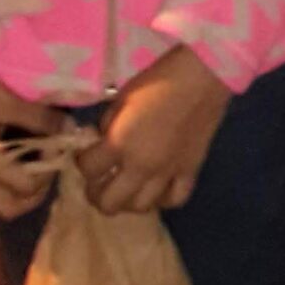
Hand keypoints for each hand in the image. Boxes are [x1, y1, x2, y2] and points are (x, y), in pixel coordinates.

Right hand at [0, 66, 65, 220]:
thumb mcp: (7, 101)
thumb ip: (40, 120)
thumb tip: (70, 130)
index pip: (25, 187)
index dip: (48, 169)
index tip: (58, 146)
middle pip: (9, 209)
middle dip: (35, 194)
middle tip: (50, 167)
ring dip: (18, 193)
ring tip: (36, 165)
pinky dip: (4, 185)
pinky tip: (15, 161)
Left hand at [77, 46, 231, 214]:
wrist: (201, 76)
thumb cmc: (159, 79)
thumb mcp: (122, 97)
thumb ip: (109, 123)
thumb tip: (104, 139)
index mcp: (119, 143)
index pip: (88, 168)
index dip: (82, 161)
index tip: (87, 153)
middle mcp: (140, 166)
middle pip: (108, 203)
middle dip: (96, 193)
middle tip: (99, 179)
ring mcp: (166, 173)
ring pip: (139, 208)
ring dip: (127, 199)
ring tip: (126, 185)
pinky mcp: (190, 172)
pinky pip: (173, 199)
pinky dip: (162, 198)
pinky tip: (156, 186)